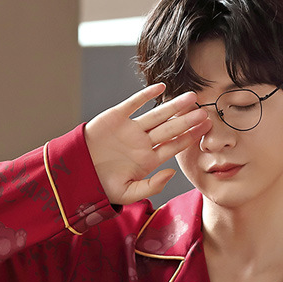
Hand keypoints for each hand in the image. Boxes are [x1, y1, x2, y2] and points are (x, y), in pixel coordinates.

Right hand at [84, 84, 210, 205]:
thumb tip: (172, 172)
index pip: (174, 145)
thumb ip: (152, 186)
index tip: (206, 129)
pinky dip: (146, 95)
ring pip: (157, 115)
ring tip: (191, 97)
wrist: (76, 173)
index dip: (190, 136)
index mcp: (148, 159)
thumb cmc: (101, 186)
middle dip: (188, 121)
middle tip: (205, 112)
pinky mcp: (116, 117)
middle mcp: (143, 142)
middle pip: (170, 129)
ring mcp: (131, 129)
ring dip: (174, 106)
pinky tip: (161, 88)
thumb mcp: (127, 193)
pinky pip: (134, 104)